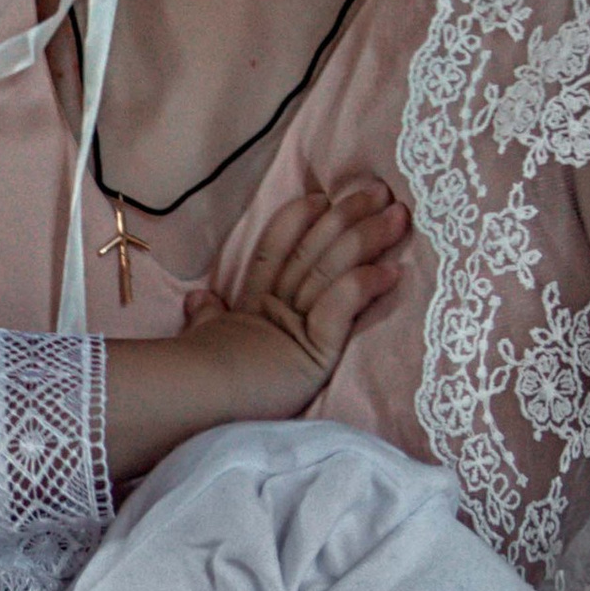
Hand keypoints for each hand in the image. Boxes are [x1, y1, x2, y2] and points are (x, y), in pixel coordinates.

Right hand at [188, 181, 407, 401]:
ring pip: (332, 269)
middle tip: (380, 190)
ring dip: (368, 238)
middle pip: (314, 250)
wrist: (190, 400)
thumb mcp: (204, 342)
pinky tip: (392, 271)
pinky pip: (339, 307)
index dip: (297, 220)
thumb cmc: (197, 382)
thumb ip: (207, 318)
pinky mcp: (311, 348)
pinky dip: (363, 285)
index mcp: (250, 308)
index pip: (275, 252)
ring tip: (399, 215)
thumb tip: (200, 298)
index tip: (320, 197)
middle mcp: (274, 307)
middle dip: (348, 216)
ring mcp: (293, 325)